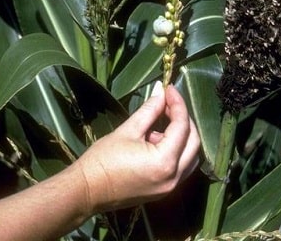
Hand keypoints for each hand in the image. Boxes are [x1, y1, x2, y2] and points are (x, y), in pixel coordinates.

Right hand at [73, 82, 200, 211]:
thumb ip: (149, 110)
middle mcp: (174, 176)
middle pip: (193, 142)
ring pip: (190, 155)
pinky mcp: (164, 190)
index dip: (178, 104)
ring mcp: (171, 186)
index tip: (169, 89)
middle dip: (184, 119)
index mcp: (165, 161)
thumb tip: (161, 91)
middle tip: (168, 103)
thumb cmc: (103, 160)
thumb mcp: (127, 130)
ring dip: (182, 136)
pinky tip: (156, 140)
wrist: (87, 190)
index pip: (182, 126)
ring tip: (160, 123)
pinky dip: (176, 150)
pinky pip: (181, 166)